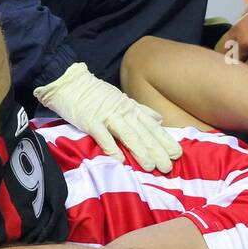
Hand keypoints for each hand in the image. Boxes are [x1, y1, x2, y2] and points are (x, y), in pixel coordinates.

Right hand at [34, 62, 180, 171]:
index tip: (177, 153)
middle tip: (168, 167)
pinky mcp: (90, 121)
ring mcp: (106, 116)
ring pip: (127, 135)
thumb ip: (141, 110)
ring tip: (150, 167)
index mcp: (130, 108)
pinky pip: (102, 135)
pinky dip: (111, 147)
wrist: (70, 81)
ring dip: (140, 151)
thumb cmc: (96, 93)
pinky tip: (119, 160)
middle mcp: (122, 112)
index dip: (164, 139)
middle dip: (157, 150)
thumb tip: (159, 119)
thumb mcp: (122, 99)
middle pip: (143, 133)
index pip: (152, 126)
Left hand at [220, 3, 247, 73]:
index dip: (222, 59)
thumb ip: (240, 34)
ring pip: (246, 74)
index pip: (220, 51)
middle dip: (234, 70)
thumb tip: (229, 50)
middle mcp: (246, 43)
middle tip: (235, 77)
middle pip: (230, 65)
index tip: (225, 65)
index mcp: (239, 29)